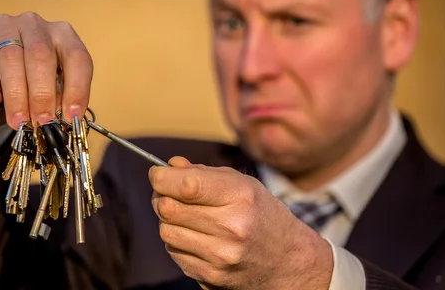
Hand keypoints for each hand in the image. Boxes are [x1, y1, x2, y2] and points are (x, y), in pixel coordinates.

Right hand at [0, 12, 92, 154]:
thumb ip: (59, 98)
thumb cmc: (25, 87)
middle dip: (43, 94)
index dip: (77, 88)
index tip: (71, 116)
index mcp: (62, 34)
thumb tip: (66, 117)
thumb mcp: (49, 91)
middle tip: (41, 121)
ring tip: (19, 121)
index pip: (77, 57)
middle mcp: (34, 24)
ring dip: (17, 95)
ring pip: (11, 57)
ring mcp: (2, 24)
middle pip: (42, 55)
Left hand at [149, 157, 333, 289]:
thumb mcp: (241, 184)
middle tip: (167, 193)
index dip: (162, 177)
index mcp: (240, 197)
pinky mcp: (212, 276)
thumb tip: (170, 166)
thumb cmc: (261, 214)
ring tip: (187, 216)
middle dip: (161, 196)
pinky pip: (174, 253)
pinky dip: (178, 242)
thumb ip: (203, 173)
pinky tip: (197, 237)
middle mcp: (231, 227)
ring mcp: (221, 256)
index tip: (157, 173)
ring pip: (166, 231)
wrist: (286, 260)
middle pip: (168, 208)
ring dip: (169, 221)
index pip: (186, 185)